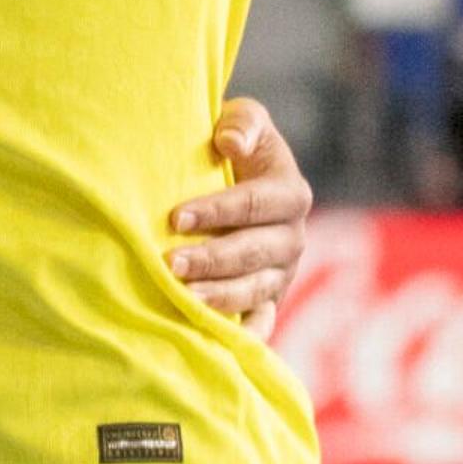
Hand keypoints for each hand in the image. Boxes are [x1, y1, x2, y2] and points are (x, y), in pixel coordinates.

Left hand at [166, 96, 313, 341]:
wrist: (237, 175)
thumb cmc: (232, 143)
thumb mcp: (244, 120)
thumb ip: (243, 122)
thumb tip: (229, 142)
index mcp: (290, 193)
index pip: (256, 204)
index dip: (218, 211)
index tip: (176, 217)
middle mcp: (292, 237)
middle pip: (255, 253)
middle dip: (212, 260)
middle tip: (169, 264)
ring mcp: (282, 272)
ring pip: (256, 290)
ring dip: (220, 297)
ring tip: (181, 299)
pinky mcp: (268, 297)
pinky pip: (261, 320)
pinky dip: (245, 335)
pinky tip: (217, 343)